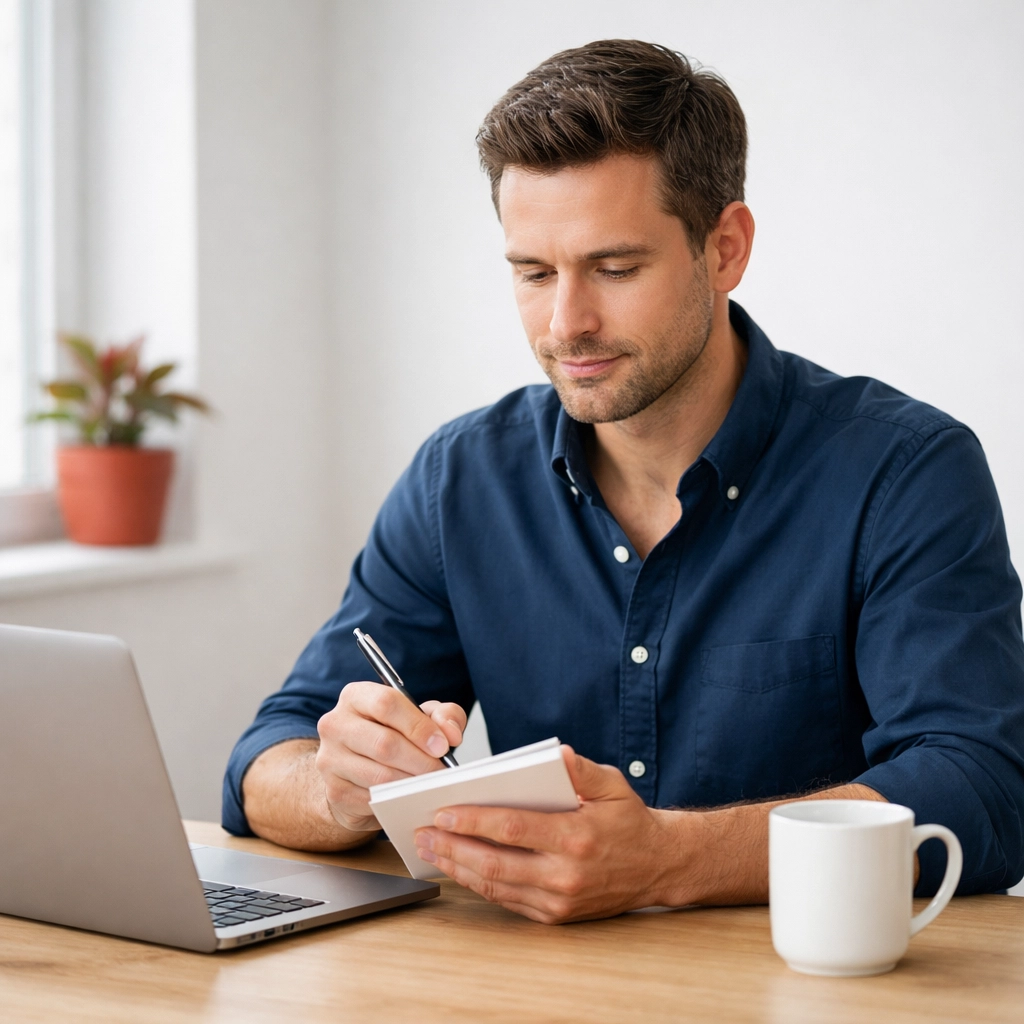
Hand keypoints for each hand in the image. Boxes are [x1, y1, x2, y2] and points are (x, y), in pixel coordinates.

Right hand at [316, 682, 466, 832]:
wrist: (357, 771)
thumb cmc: (392, 736)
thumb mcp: (421, 717)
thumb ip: (443, 715)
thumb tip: (451, 734)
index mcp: (356, 696)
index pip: (386, 703)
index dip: (418, 726)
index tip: (442, 745)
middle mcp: (335, 724)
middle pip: (384, 743)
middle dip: (421, 760)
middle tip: (441, 771)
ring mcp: (330, 759)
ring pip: (380, 775)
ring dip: (412, 783)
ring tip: (430, 784)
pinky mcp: (334, 791)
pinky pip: (372, 799)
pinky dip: (396, 800)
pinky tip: (410, 797)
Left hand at [413, 746, 683, 922]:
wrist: (658, 866)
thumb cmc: (629, 820)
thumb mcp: (613, 784)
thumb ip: (582, 770)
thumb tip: (557, 755)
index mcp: (577, 836)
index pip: (513, 828)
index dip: (474, 821)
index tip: (443, 812)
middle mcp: (566, 874)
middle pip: (495, 863)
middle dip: (453, 847)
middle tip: (423, 834)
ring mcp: (560, 900)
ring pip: (496, 886)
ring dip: (458, 869)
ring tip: (431, 850)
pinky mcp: (557, 916)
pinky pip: (509, 901)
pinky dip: (479, 885)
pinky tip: (459, 869)